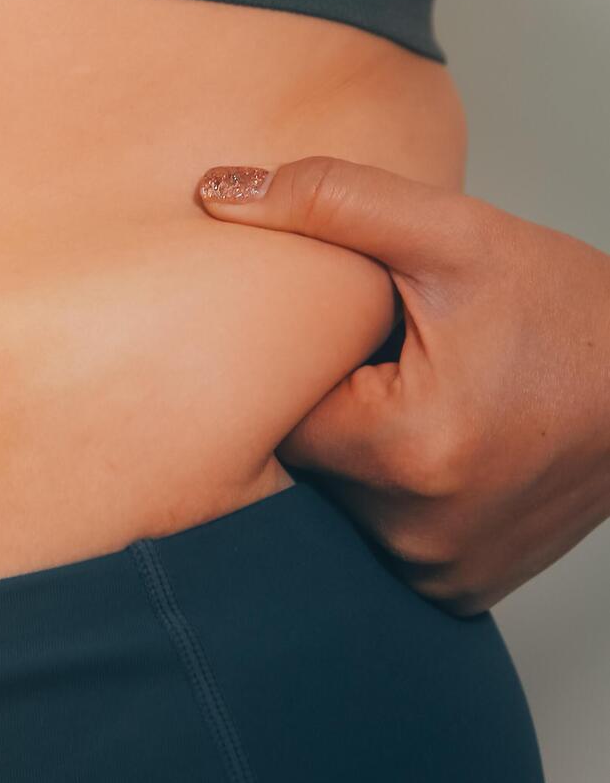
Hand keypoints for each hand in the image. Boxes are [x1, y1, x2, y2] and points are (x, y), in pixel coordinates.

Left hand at [193, 157, 609, 613]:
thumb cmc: (568, 308)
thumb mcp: (450, 233)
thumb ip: (330, 200)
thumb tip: (216, 190)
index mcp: (403, 455)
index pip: (275, 412)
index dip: (302, 364)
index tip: (356, 334)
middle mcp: (418, 537)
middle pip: (304, 464)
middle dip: (330, 406)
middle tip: (395, 360)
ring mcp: (441, 576)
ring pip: (340, 503)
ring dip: (360, 455)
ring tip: (423, 400)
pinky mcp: (461, 592)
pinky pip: (385, 537)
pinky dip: (395, 495)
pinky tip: (443, 445)